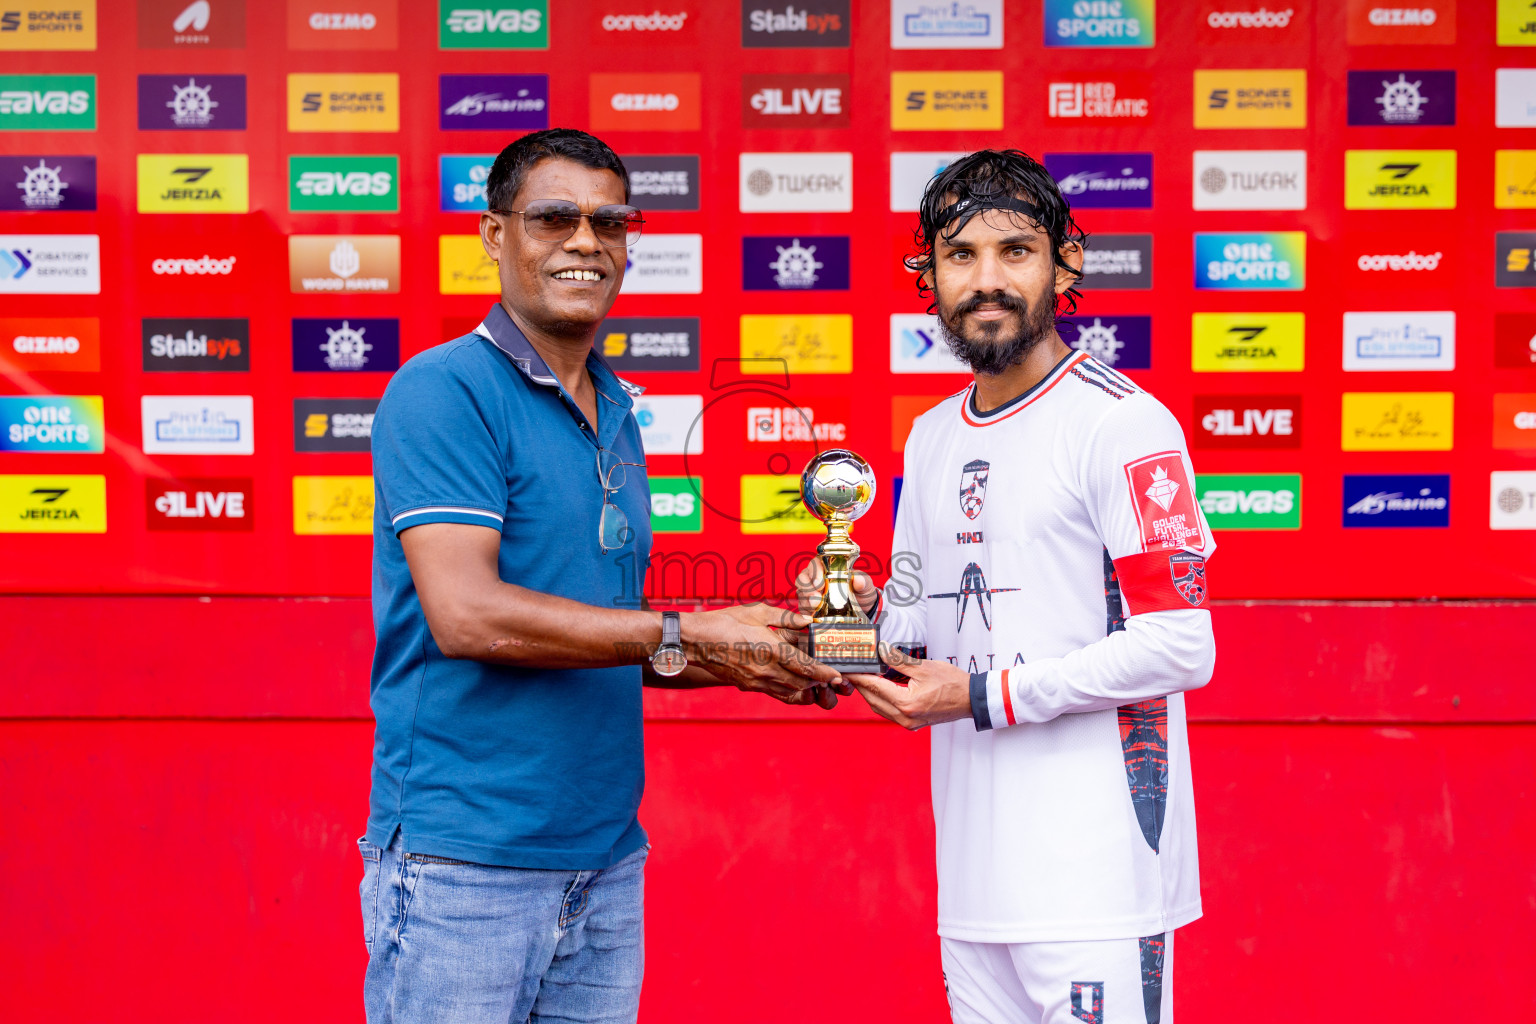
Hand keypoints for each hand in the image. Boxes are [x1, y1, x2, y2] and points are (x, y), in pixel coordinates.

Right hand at [681, 603, 845, 707]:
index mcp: (771, 650)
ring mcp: (757, 682)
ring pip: (791, 692)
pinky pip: (776, 694)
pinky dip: (790, 691)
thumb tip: (808, 620)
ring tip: (815, 679)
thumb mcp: (757, 612)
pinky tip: (795, 683)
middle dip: (820, 682)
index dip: (826, 673)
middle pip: (803, 683)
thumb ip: (786, 617)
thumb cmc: (725, 622)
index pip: (806, 667)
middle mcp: (766, 671)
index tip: (839, 676)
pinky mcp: (749, 686)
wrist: (695, 642)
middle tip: (831, 676)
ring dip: (806, 688)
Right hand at [793, 557, 879, 616]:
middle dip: (807, 588)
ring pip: (801, 594)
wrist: (862, 611)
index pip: (815, 563)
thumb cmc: (861, 592)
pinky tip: (812, 616)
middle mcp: (815, 579)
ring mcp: (810, 594)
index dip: (814, 571)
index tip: (820, 583)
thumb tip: (857, 579)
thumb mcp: (865, 585)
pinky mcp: (809, 608)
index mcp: (827, 568)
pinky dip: (806, 612)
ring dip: (807, 601)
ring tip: (816, 606)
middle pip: (803, 578)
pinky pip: (802, 609)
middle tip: (816, 597)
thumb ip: (863, 581)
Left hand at [844, 644, 972, 730]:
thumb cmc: (952, 683)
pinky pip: (889, 712)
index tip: (848, 668)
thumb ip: (897, 660)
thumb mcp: (923, 667)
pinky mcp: (912, 723)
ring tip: (864, 678)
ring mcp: (908, 723)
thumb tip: (880, 650)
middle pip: (873, 700)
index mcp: (906, 703)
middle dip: (861, 685)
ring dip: (870, 694)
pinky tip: (880, 689)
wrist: (971, 700)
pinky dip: (882, 700)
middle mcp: (905, 717)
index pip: (874, 687)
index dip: (859, 676)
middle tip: (852, 671)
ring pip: (879, 708)